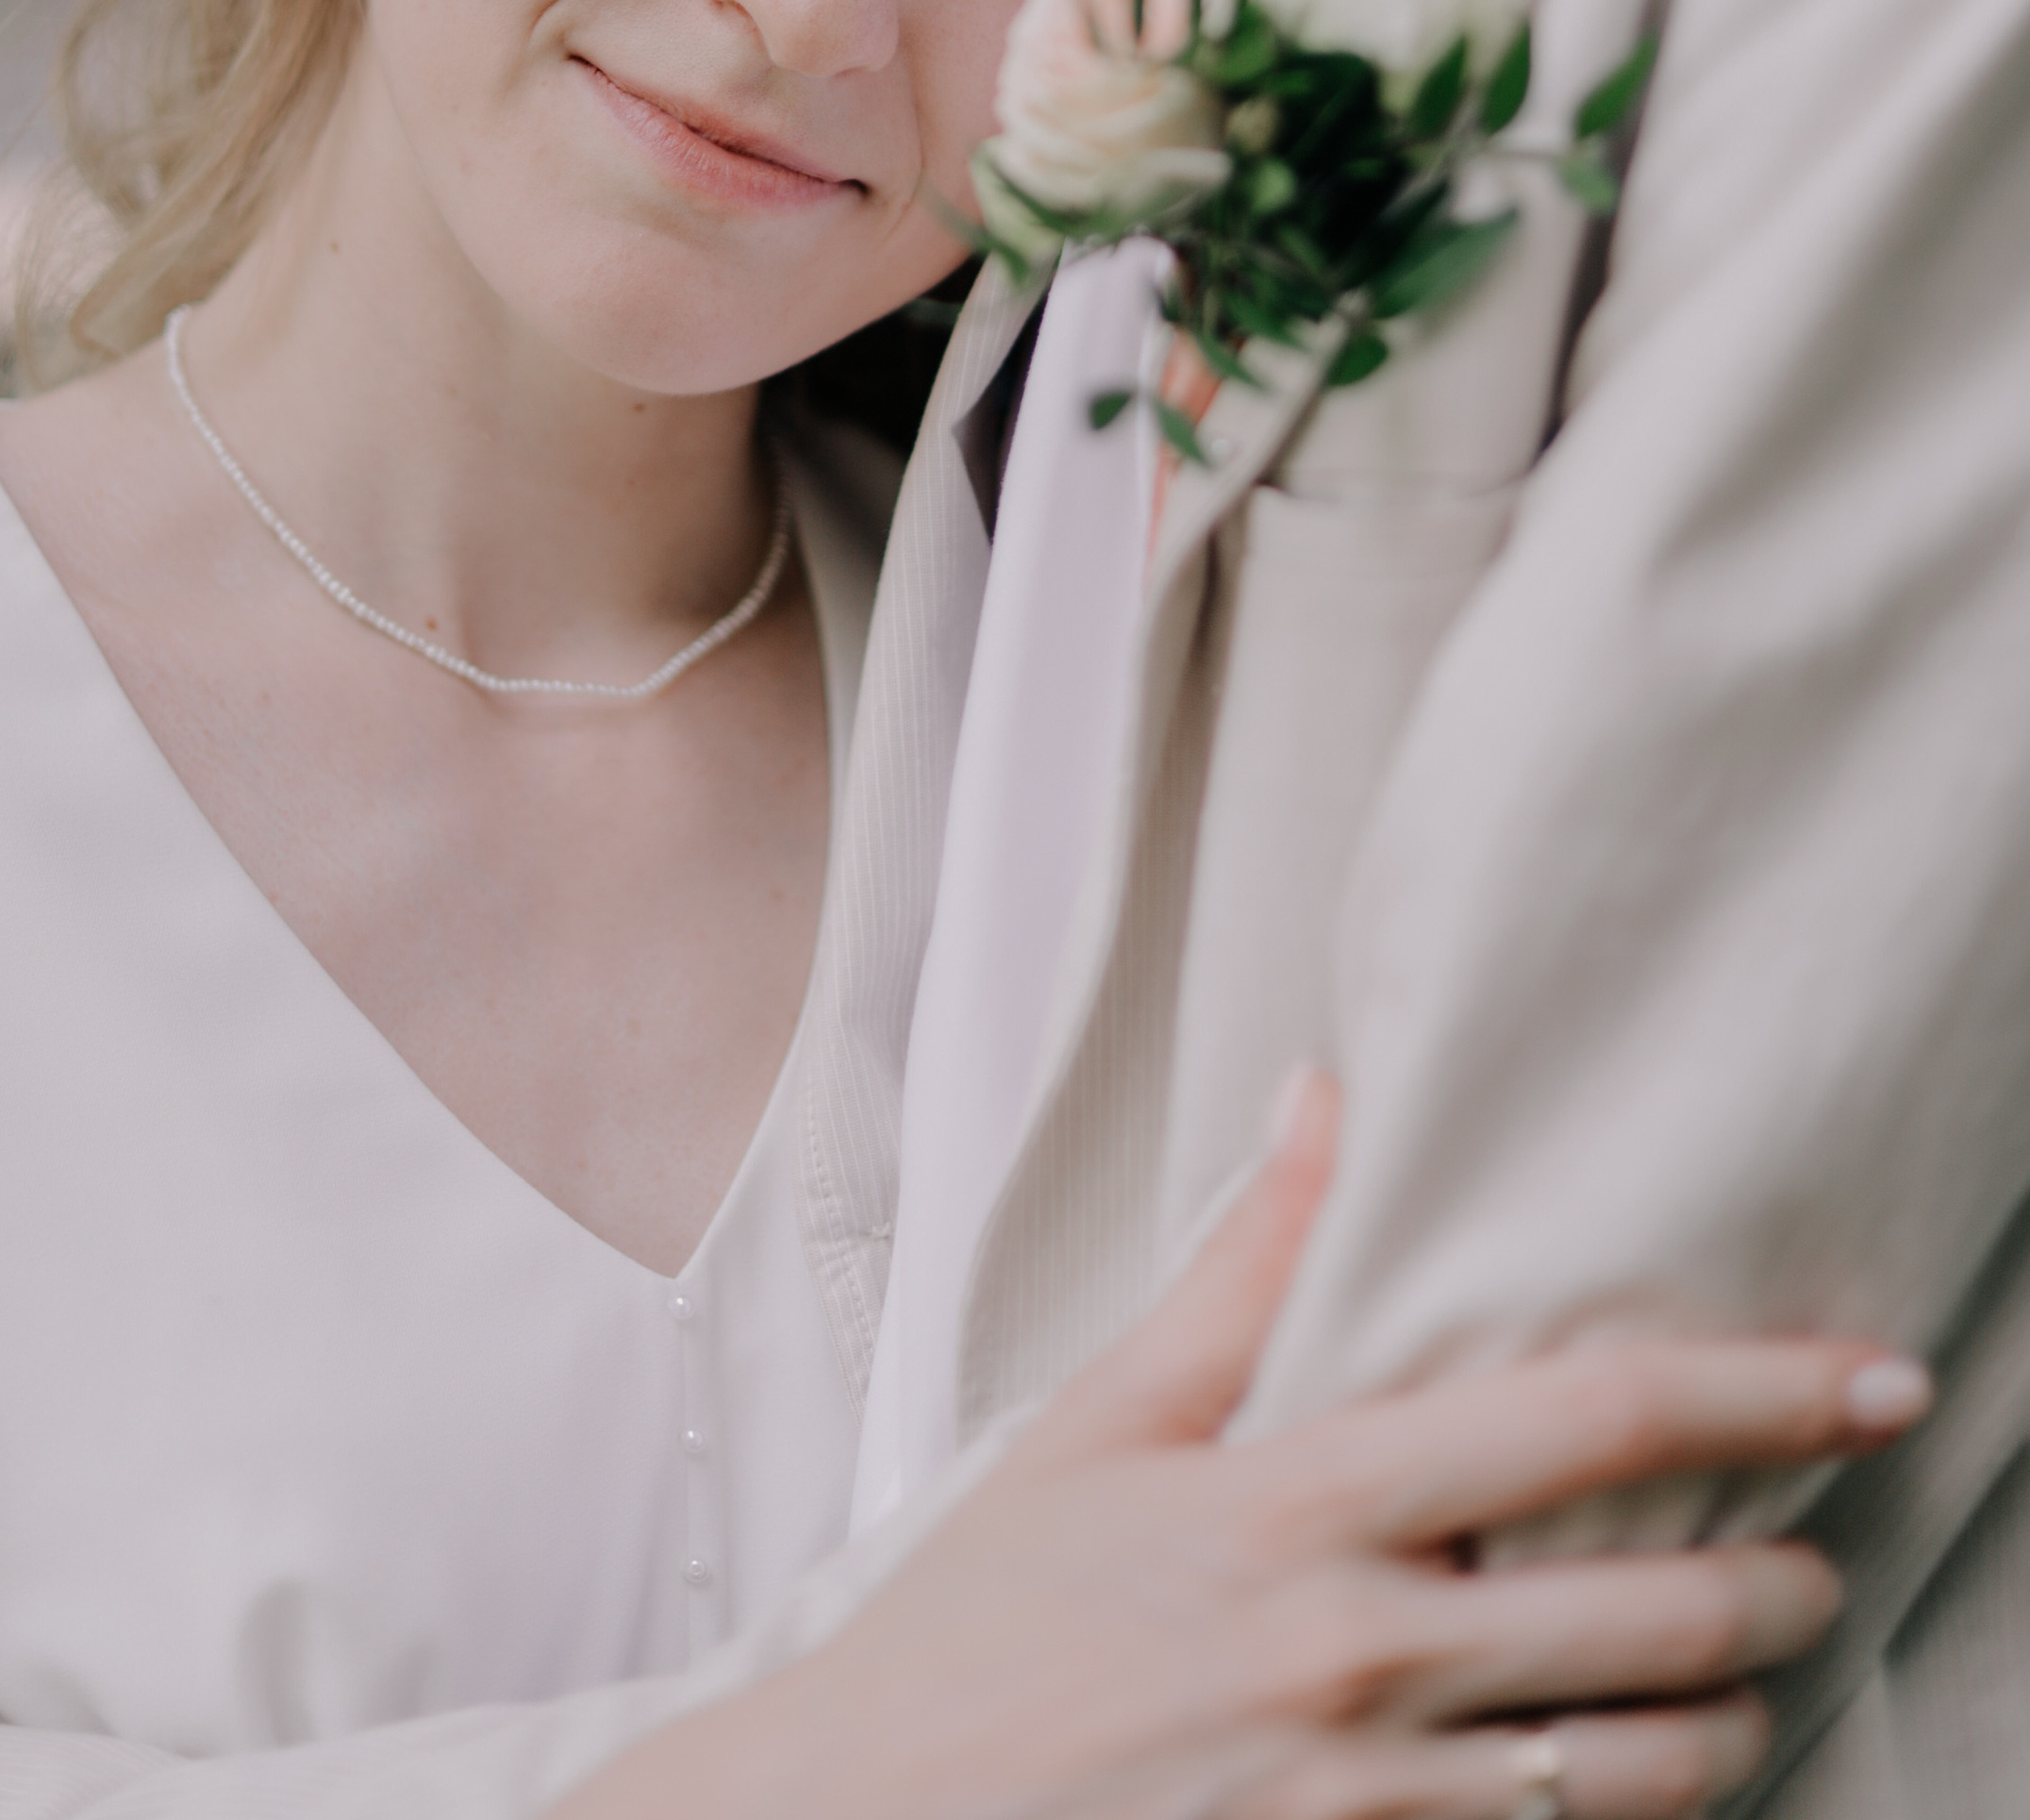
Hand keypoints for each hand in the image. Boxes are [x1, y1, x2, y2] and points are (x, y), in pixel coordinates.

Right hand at [592, 1076, 1928, 1819]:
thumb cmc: (977, 1631)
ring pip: (1635, 1775)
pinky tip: (1629, 1789)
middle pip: (1653, 1619)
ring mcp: (1361, 1804)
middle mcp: (1352, 1654)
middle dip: (1774, 1587)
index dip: (1753, 1391)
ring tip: (1745, 1688)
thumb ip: (1240, 1271)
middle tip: (1815, 1559)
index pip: (1583, 1421)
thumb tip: (1328, 1096)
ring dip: (1726, 1729)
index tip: (1867, 1378)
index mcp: (1295, 1503)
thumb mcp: (1094, 1428)